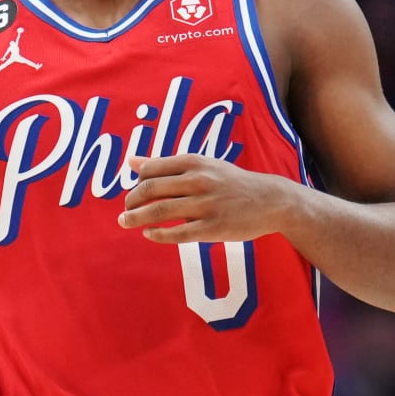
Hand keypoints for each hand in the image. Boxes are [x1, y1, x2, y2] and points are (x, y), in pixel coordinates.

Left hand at [117, 155, 296, 243]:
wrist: (270, 200)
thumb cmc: (231, 182)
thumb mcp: (202, 165)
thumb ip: (166, 164)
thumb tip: (131, 161)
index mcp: (194, 162)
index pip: (150, 170)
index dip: (135, 183)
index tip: (133, 193)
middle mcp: (198, 180)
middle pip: (150, 189)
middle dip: (131, 201)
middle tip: (124, 210)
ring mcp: (205, 205)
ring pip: (160, 211)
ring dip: (136, 218)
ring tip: (125, 222)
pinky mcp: (212, 227)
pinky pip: (177, 233)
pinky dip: (157, 234)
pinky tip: (149, 234)